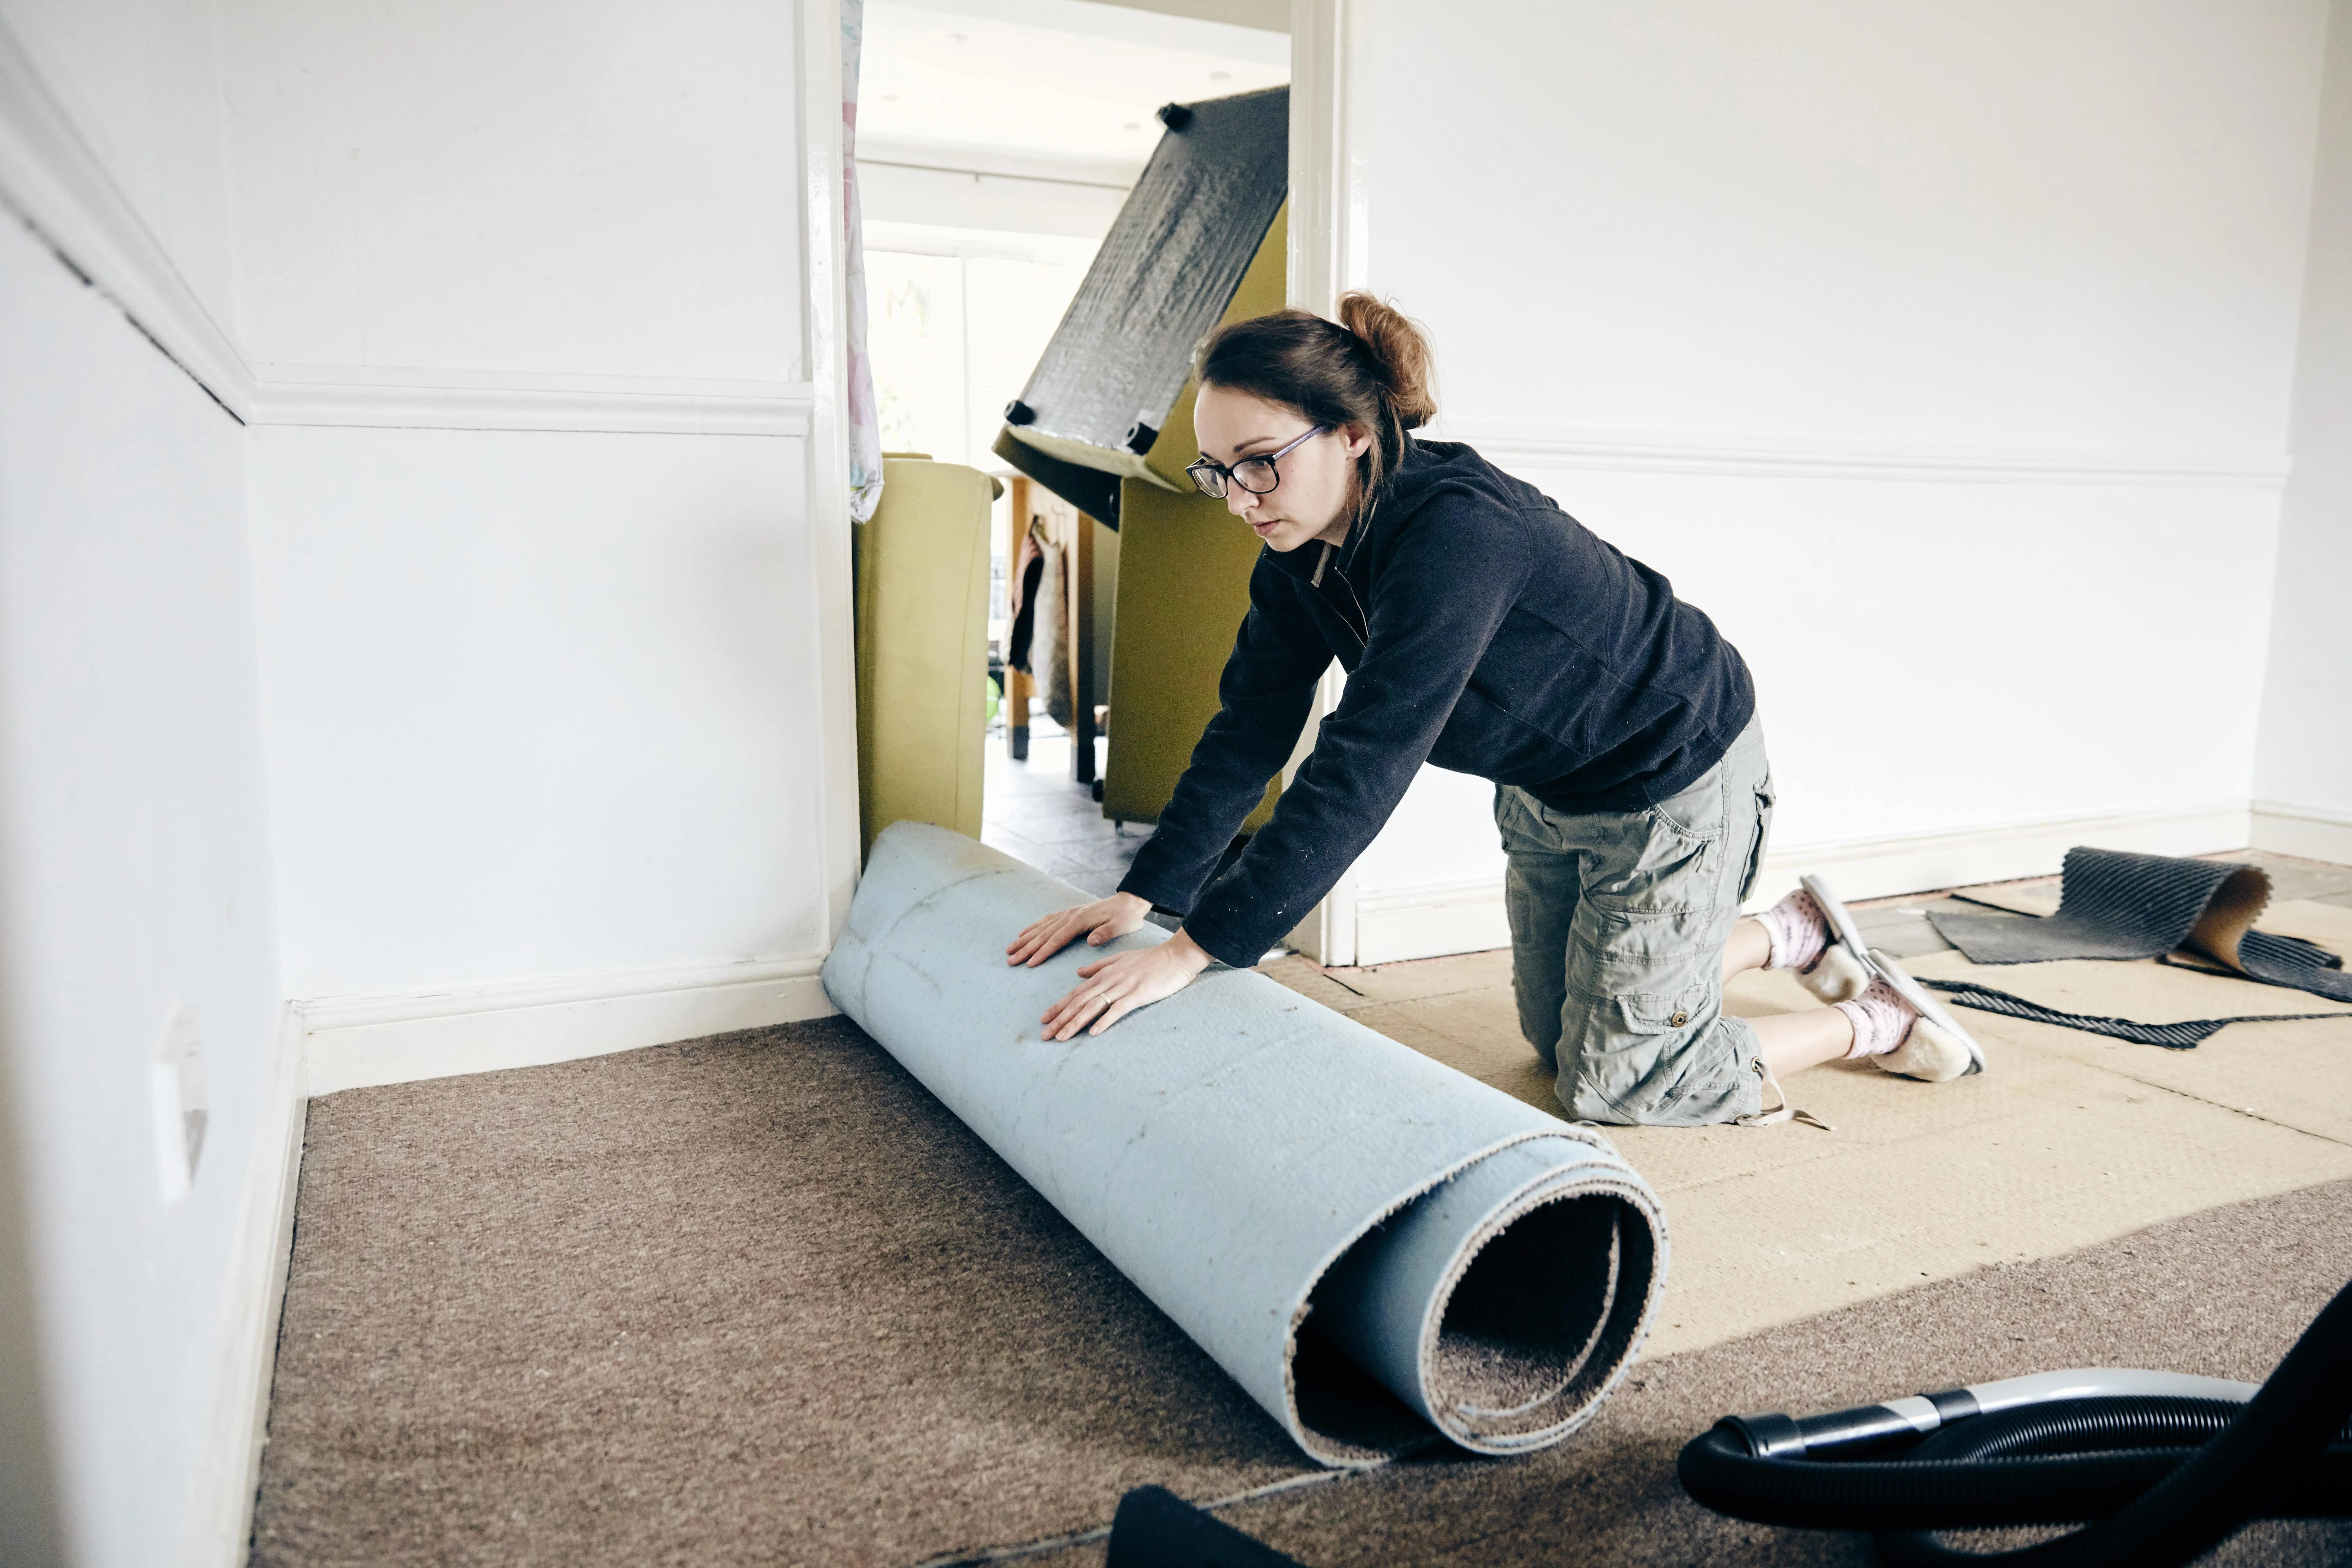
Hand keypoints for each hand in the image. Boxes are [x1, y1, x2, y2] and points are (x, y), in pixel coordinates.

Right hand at [1006, 891, 1151, 967]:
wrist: (1129, 902)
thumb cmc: (1126, 917)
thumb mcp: (1121, 926)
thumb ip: (1105, 933)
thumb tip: (1091, 941)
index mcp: (1079, 921)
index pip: (1056, 939)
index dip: (1042, 952)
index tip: (1029, 963)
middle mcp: (1070, 916)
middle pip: (1043, 934)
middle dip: (1026, 948)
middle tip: (1010, 960)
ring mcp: (1068, 913)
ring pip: (1041, 927)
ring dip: (1025, 939)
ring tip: (1010, 949)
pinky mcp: (1069, 913)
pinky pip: (1046, 921)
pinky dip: (1033, 927)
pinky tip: (1024, 933)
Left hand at [1039, 931, 1212, 1040]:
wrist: (1176, 956)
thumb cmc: (1150, 959)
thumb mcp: (1120, 959)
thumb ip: (1098, 967)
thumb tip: (1078, 974)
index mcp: (1104, 973)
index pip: (1076, 992)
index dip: (1059, 1006)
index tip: (1044, 1019)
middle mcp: (1109, 980)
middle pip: (1079, 1002)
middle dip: (1060, 1018)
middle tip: (1044, 1034)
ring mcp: (1123, 988)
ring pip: (1093, 1007)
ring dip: (1075, 1023)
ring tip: (1060, 1037)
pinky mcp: (1138, 995)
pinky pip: (1117, 1010)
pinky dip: (1104, 1021)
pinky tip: (1092, 1032)